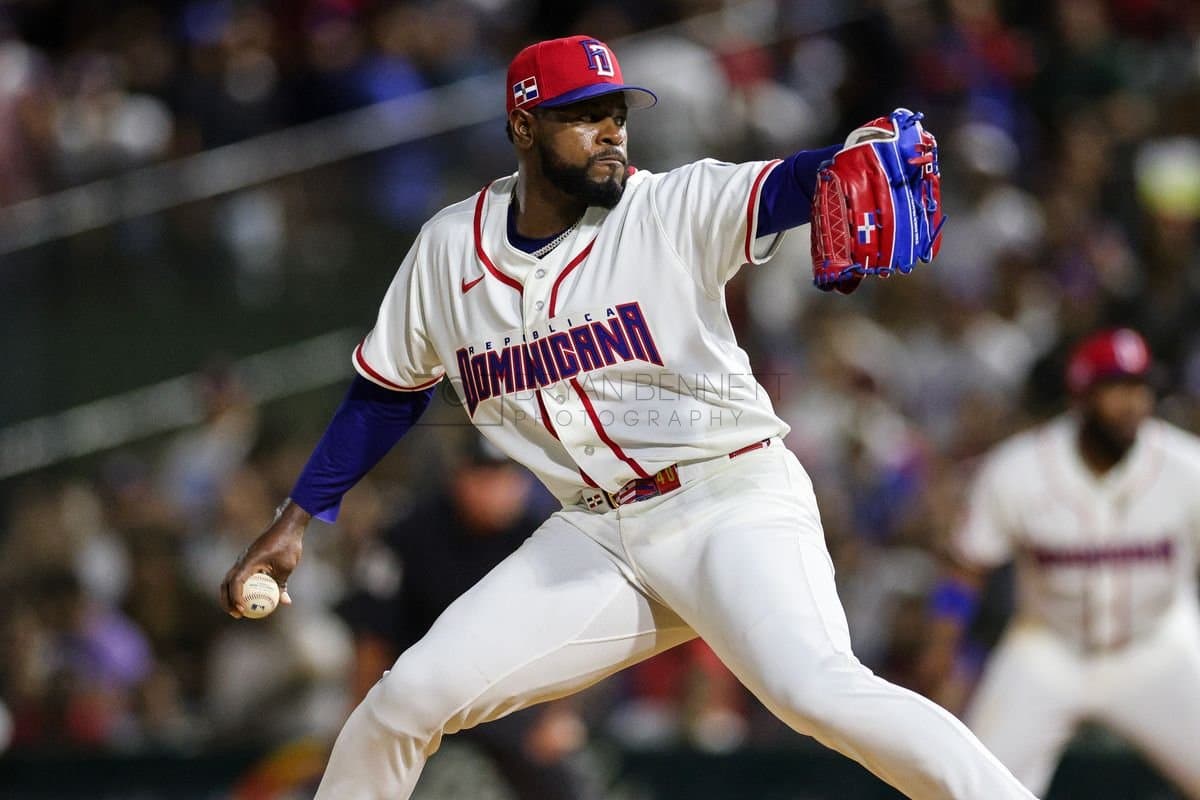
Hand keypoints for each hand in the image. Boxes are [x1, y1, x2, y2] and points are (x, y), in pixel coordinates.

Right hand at [219, 499, 309, 617]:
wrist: (286, 527)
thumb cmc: (287, 545)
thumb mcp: (287, 566)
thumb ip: (282, 584)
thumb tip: (284, 602)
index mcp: (249, 561)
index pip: (236, 582)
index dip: (236, 598)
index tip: (243, 610)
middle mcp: (242, 560)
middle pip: (227, 583)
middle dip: (227, 601)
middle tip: (236, 614)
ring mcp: (243, 560)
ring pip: (230, 580)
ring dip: (231, 596)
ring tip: (239, 611)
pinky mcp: (248, 560)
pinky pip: (239, 577)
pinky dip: (240, 588)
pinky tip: (249, 599)